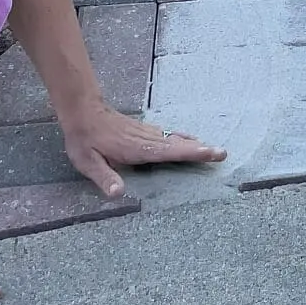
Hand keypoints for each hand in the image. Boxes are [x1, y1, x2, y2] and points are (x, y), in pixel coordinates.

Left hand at [61, 100, 225, 198]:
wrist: (82, 109)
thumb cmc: (84, 138)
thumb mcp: (87, 161)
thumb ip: (104, 177)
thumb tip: (118, 194)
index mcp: (136, 148)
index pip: (168, 152)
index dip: (189, 153)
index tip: (210, 152)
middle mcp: (146, 139)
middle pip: (178, 144)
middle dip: (200, 149)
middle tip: (223, 153)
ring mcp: (146, 132)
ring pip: (175, 138)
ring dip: (194, 144)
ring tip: (212, 149)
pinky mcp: (143, 130)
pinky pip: (168, 135)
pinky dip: (182, 138)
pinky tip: (187, 139)